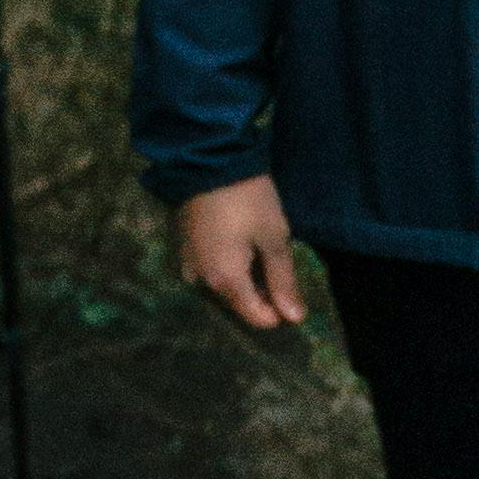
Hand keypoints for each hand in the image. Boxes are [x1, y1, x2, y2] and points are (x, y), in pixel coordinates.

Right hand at [175, 177, 305, 334]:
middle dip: (263, 291)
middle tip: (277, 258)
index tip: (291, 282)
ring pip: (224, 285)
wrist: (206, 160)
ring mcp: (188, 264)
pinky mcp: (183, 247)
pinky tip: (240, 240)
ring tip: (260, 246)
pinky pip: (210, 268)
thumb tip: (295, 318)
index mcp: (225, 282)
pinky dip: (228, 262)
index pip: (257, 318)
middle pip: (240, 303)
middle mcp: (201, 281)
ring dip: (245, 276)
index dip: (280, 309)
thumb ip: (283, 281)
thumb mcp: (273, 238)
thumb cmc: (248, 199)